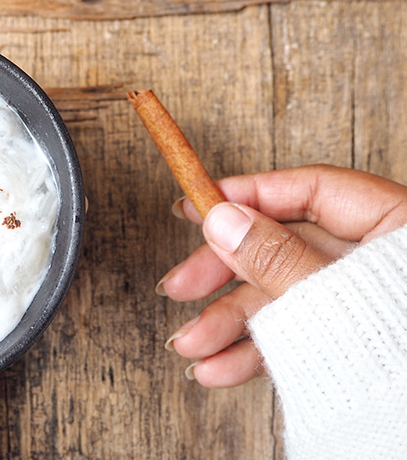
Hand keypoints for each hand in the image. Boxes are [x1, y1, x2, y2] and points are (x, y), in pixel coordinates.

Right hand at [159, 164, 406, 386]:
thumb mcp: (341, 299)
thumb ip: (279, 259)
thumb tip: (222, 219)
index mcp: (396, 227)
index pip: (311, 192)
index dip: (248, 196)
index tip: (197, 207)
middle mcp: (373, 262)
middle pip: (282, 247)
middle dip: (222, 274)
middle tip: (176, 286)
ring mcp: (357, 305)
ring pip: (280, 300)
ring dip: (227, 325)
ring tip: (188, 346)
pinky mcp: (346, 342)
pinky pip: (294, 337)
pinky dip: (253, 353)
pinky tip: (217, 369)